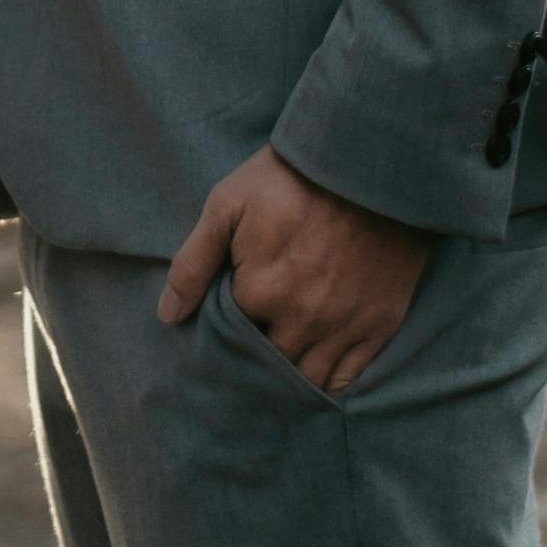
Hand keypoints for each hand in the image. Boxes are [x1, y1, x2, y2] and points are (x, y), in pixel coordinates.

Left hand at [159, 147, 434, 394]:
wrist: (369, 160)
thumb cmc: (290, 178)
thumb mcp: (228, 204)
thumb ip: (194, 263)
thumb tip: (168, 316)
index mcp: (261, 291)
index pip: (229, 336)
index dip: (226, 328)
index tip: (229, 318)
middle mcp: (302, 319)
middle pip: (267, 365)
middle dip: (255, 360)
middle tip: (251, 349)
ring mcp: (343, 326)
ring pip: (306, 381)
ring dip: (289, 380)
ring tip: (277, 373)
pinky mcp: (378, 325)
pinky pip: (348, 379)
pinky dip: (330, 387)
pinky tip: (316, 381)